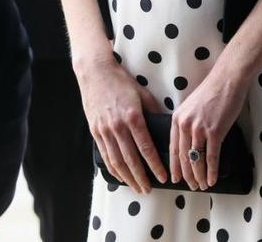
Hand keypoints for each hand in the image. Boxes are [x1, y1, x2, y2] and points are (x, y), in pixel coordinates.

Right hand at [77, 54, 166, 192]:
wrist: (96, 73)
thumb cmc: (121, 81)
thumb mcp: (142, 93)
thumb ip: (154, 110)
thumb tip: (165, 124)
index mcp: (133, 117)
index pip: (146, 147)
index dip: (155, 164)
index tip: (162, 176)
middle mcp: (118, 126)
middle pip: (131, 159)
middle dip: (141, 177)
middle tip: (149, 189)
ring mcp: (105, 130)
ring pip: (117, 161)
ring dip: (127, 177)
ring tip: (136, 187)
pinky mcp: (96, 131)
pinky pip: (105, 155)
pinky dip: (113, 169)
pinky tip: (121, 176)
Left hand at [169, 70, 248, 190]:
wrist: (227, 79)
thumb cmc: (212, 91)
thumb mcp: (191, 106)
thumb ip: (187, 123)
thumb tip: (189, 143)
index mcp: (177, 118)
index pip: (172, 149)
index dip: (174, 167)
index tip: (175, 179)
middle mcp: (185, 125)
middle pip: (183, 158)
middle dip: (187, 176)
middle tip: (192, 186)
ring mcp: (199, 129)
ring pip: (196, 160)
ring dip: (200, 176)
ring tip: (203, 185)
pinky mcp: (215, 131)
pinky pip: (211, 157)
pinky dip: (212, 171)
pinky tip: (213, 179)